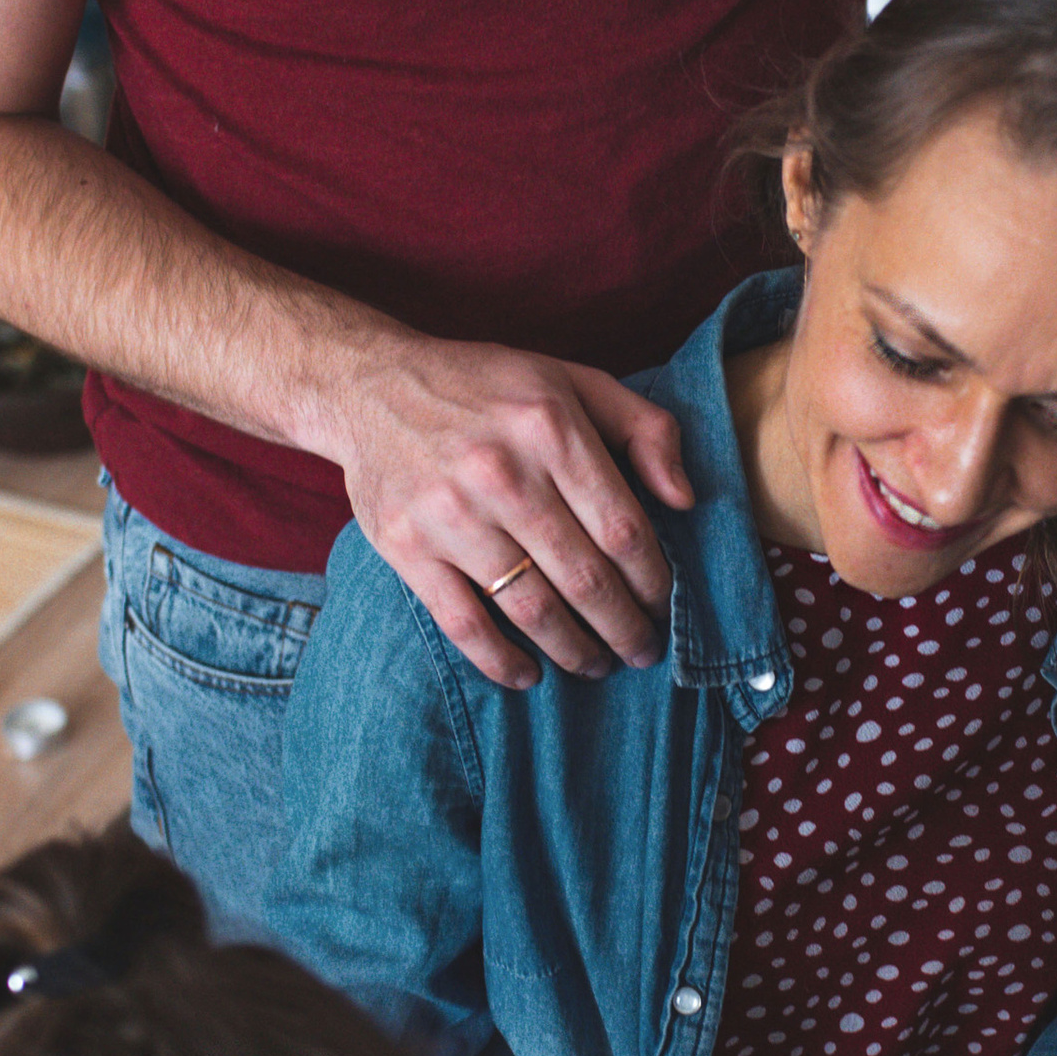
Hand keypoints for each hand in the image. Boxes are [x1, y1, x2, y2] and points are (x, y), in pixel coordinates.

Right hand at [331, 330, 692, 687]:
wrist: (370, 385)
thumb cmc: (487, 387)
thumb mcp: (573, 381)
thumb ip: (644, 428)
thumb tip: (686, 499)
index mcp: (551, 428)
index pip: (623, 529)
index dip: (654, 581)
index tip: (665, 605)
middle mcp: (502, 473)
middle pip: (585, 578)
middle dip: (623, 627)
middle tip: (641, 650)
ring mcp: (449, 515)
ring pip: (532, 608)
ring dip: (574, 651)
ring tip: (596, 664)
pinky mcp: (406, 547)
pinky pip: (464, 623)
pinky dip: (501, 660)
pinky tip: (528, 674)